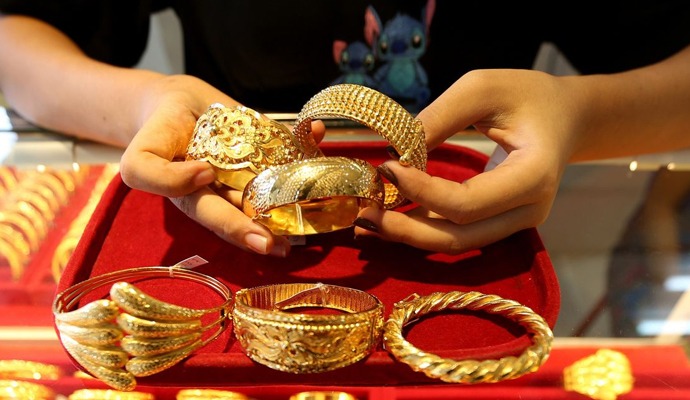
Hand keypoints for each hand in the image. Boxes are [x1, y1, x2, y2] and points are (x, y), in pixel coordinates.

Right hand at [119, 74, 324, 256]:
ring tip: (318, 207)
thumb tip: (205, 173)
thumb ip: (158, 176)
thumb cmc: (157, 134)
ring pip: (279, 185)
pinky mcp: (269, 145)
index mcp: (200, 201)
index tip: (263, 238)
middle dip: (275, 227)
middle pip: (257, 211)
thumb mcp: (139, 159)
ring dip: (300, 193)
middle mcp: (231, 191)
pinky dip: (306, 139)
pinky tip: (317, 133)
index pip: (220, 221)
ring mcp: (253, 170)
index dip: (238, 229)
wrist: (175, 103)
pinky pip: (288, 146)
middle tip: (292, 242)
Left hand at [354, 69, 581, 253]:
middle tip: (362, 214)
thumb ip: (439, 117)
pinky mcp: (500, 223)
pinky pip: (457, 233)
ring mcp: (516, 222)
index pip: (468, 202)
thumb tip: (394, 150)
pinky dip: (422, 228)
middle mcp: (529, 210)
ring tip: (365, 221)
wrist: (564, 116)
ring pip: (455, 242)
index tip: (386, 168)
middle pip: (459, 237)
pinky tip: (389, 218)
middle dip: (406, 230)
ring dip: (408, 235)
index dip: (422, 192)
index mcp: (534, 175)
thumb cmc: (525, 95)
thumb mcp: (482, 88)